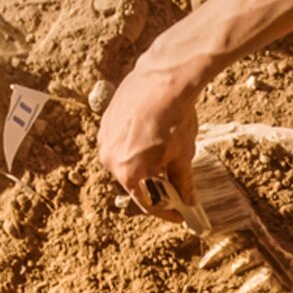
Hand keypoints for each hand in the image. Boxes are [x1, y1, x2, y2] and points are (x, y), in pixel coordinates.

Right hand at [97, 57, 198, 222]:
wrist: (164, 79)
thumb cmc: (173, 118)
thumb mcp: (182, 156)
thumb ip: (182, 182)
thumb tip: (187, 200)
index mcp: (127, 173)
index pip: (146, 202)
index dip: (165, 211)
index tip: (177, 214)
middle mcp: (109, 159)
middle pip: (134, 180)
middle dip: (154, 183)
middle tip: (173, 179)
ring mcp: (105, 137)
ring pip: (126, 159)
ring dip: (143, 161)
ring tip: (164, 150)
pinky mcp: (106, 119)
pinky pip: (121, 140)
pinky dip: (136, 143)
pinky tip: (153, 132)